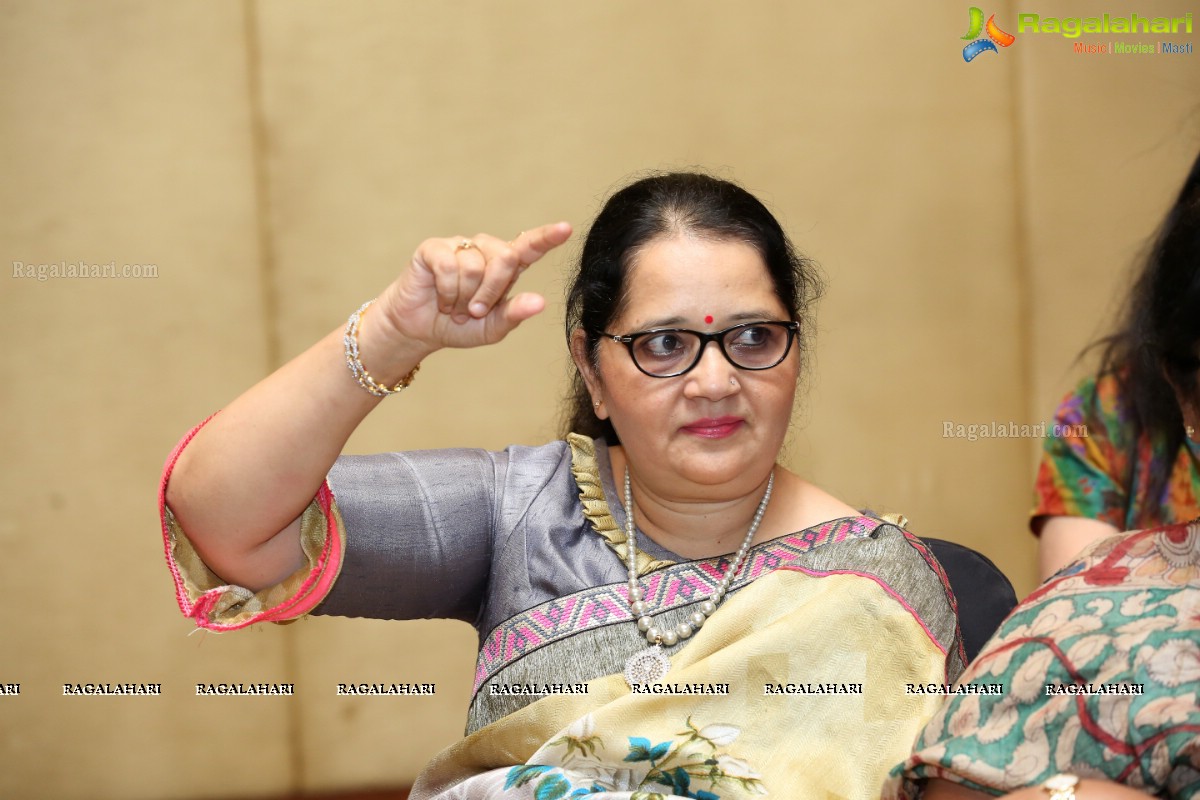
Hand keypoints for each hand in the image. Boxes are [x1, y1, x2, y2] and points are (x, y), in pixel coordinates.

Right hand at [375, 221, 572, 351]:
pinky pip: (449, 266)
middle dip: (491, 293)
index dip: (547, 237)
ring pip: (475, 267)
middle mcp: (485, 250)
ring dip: (463, 297)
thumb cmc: (459, 326)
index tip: (565, 229)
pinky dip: (446, 291)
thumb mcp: (492, 328)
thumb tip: (540, 302)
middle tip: (474, 311)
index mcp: (505, 267)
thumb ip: (514, 314)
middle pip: (505, 259)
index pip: (529, 247)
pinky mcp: (434, 248)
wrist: (419, 330)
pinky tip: (441, 298)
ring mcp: (460, 246)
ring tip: (454, 307)